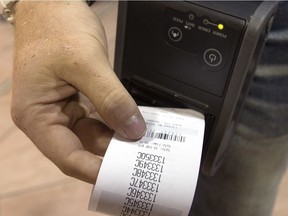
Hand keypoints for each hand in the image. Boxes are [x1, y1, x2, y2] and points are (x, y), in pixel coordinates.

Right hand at [10, 1, 145, 183]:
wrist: (52, 5)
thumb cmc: (57, 27)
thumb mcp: (87, 63)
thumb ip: (111, 99)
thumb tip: (134, 130)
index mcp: (36, 115)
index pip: (67, 156)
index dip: (96, 170)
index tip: (123, 177)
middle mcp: (46, 118)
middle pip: (81, 148)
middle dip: (110, 156)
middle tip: (140, 163)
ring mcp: (61, 110)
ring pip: (91, 136)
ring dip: (115, 140)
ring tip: (141, 147)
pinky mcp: (75, 102)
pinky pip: (96, 121)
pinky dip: (113, 125)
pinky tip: (131, 127)